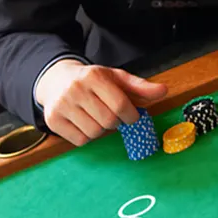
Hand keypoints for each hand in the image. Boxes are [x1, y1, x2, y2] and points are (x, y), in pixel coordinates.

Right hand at [34, 60, 168, 145]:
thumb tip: (164, 90)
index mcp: (94, 76)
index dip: (131, 115)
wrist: (56, 79)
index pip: (120, 105)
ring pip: (94, 133)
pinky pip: (80, 141)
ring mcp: (62, 105)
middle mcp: (75, 89)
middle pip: (108, 122)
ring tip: (96, 117)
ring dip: (101, 130)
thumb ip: (140, 86)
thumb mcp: (116, 78)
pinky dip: (87, 137)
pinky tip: (84, 123)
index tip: (131, 116)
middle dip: (116, 123)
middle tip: (111, 115)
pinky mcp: (53, 120)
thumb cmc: (92, 81)